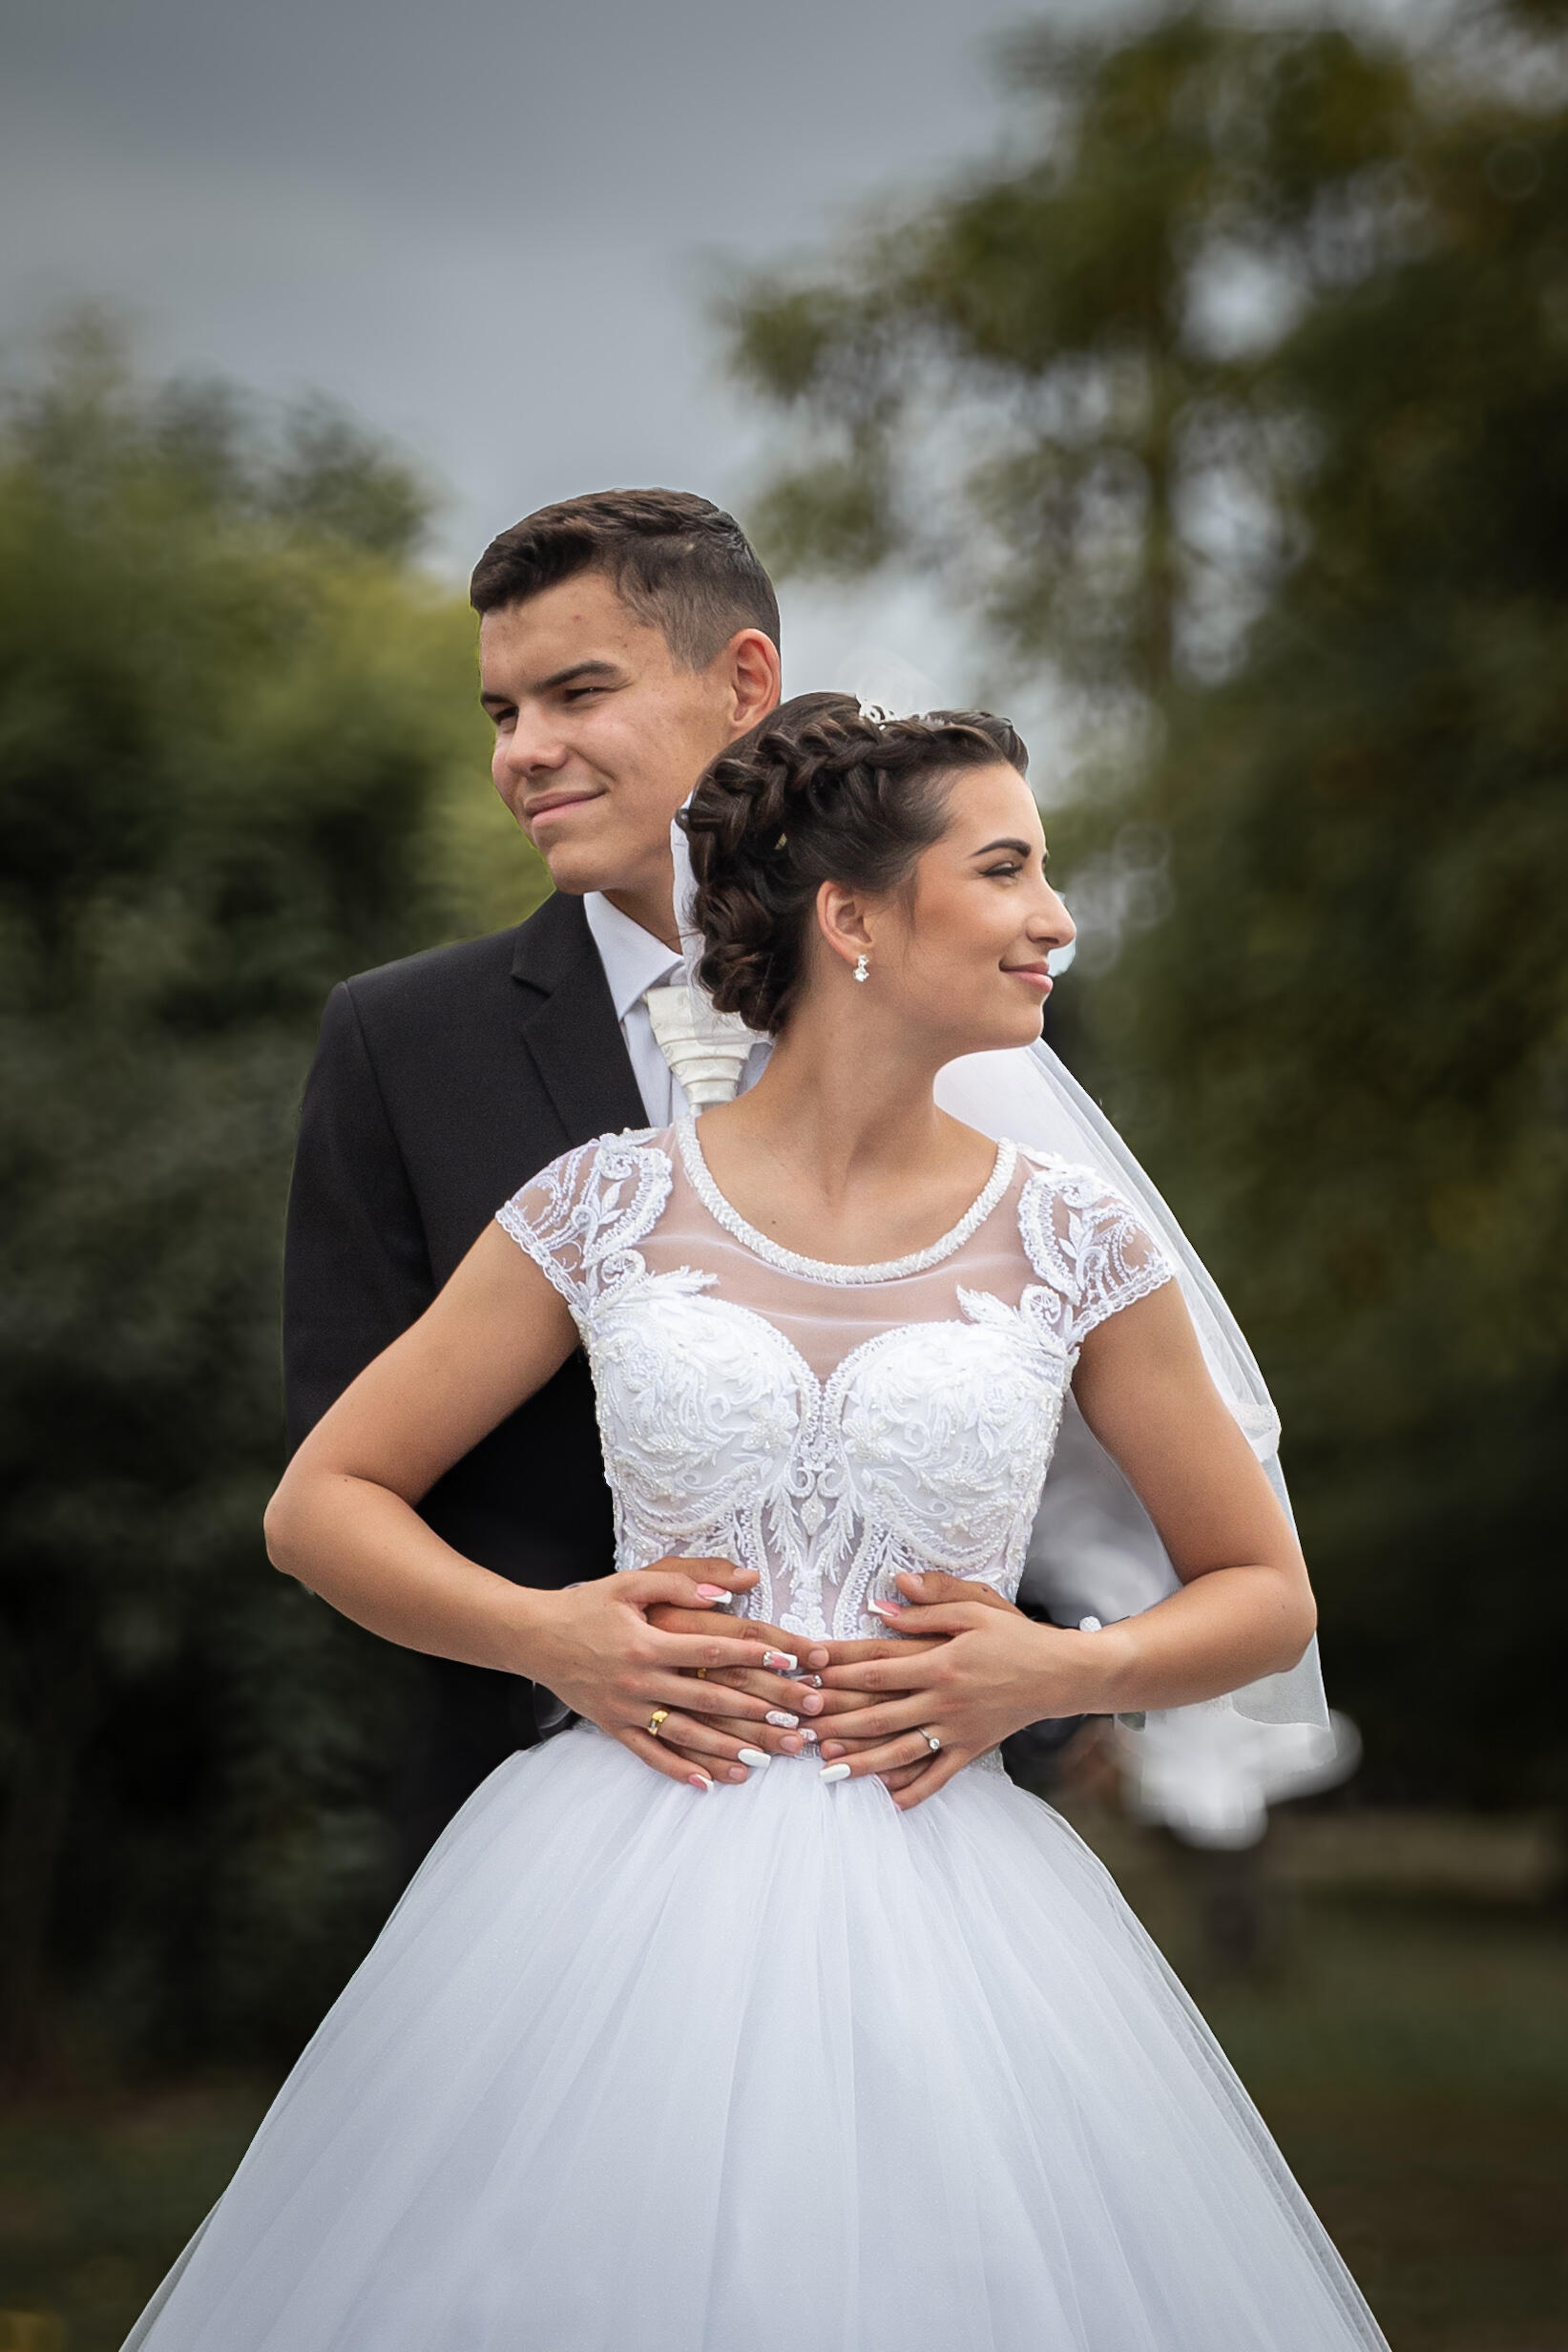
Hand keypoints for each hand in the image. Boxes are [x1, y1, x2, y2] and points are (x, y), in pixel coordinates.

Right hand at [519, 1558, 818, 1791]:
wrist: (534, 1637)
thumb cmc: (587, 1606)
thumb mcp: (629, 1584)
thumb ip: (679, 1584)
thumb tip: (728, 1589)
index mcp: (647, 1641)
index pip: (712, 1649)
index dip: (754, 1655)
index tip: (792, 1662)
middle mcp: (639, 1679)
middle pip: (709, 1698)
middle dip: (758, 1709)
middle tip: (797, 1720)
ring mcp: (627, 1708)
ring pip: (686, 1733)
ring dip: (729, 1747)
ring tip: (768, 1757)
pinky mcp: (614, 1728)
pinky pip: (651, 1755)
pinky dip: (680, 1770)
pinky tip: (711, 1782)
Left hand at [815, 1570, 1118, 1809]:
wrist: (1061, 1674)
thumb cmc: (1016, 1636)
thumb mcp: (977, 1607)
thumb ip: (932, 1601)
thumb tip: (888, 1595)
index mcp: (940, 1662)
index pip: (877, 1668)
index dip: (839, 1670)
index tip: (809, 1672)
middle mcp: (943, 1701)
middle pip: (878, 1714)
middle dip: (836, 1720)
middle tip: (801, 1725)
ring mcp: (956, 1730)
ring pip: (900, 1751)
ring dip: (861, 1760)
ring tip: (826, 1767)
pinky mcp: (971, 1750)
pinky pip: (938, 1776)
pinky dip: (914, 1791)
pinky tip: (888, 1800)